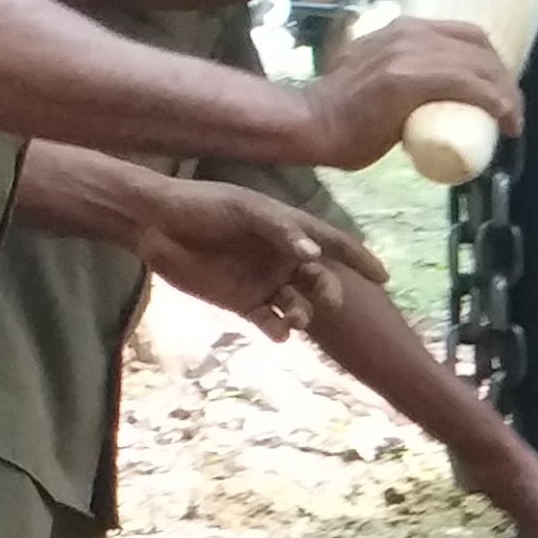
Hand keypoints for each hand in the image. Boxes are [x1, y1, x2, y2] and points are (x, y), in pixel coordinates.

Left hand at [137, 178, 383, 336]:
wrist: (154, 225)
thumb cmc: (202, 205)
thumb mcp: (244, 209)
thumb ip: (280, 230)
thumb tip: (313, 256)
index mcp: (289, 230)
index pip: (333, 244)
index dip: (359, 259)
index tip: (383, 278)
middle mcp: (283, 259)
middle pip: (321, 279)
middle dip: (331, 291)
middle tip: (329, 300)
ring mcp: (265, 283)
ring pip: (300, 305)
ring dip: (305, 314)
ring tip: (297, 320)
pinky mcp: (244, 304)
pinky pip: (272, 322)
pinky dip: (280, 330)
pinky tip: (279, 332)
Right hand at [287, 17, 517, 169]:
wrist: (314, 124)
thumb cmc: (344, 110)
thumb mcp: (379, 73)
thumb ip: (401, 69)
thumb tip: (429, 89)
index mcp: (402, 28)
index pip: (465, 33)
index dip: (492, 60)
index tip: (501, 89)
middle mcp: (407, 32)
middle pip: (478, 46)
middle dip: (504, 78)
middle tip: (510, 109)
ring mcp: (406, 53)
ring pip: (477, 65)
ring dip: (505, 93)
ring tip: (510, 120)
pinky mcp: (406, 79)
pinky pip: (466, 84)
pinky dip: (494, 101)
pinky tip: (504, 118)